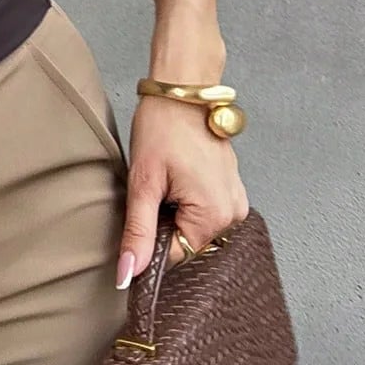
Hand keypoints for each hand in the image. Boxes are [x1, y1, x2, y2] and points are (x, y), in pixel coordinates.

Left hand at [115, 96, 249, 287]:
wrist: (182, 90)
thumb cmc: (163, 127)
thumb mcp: (144, 182)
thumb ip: (138, 233)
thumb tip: (129, 275)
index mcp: (214, 217)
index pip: (175, 256)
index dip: (150, 239)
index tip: (141, 209)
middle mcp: (232, 214)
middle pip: (185, 241)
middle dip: (163, 222)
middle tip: (154, 186)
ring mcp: (235, 200)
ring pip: (192, 225)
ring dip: (174, 210)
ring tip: (167, 177)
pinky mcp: (231, 188)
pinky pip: (203, 209)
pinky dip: (185, 199)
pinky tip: (178, 175)